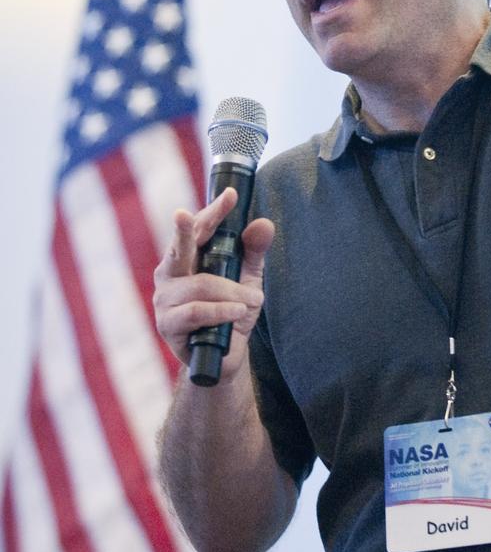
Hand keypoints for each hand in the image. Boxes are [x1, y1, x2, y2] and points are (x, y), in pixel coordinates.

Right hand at [153, 186, 274, 380]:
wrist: (224, 356)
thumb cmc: (231, 311)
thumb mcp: (248, 278)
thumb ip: (253, 251)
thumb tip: (263, 223)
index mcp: (188, 257)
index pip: (200, 228)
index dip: (214, 211)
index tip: (232, 194)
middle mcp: (171, 273)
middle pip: (179, 247)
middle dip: (185, 230)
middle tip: (184, 215)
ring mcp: (165, 298)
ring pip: (200, 285)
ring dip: (232, 293)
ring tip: (252, 302)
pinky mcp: (167, 324)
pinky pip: (196, 311)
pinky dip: (221, 311)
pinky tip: (238, 314)